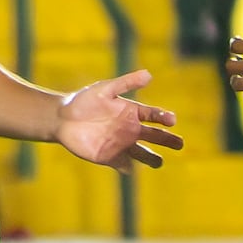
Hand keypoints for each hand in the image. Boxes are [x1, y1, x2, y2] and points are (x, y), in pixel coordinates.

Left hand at [55, 71, 178, 171]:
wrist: (62, 118)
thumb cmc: (84, 101)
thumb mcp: (106, 89)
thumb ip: (126, 83)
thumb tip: (149, 74)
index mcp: (132, 112)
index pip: (154, 115)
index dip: (164, 118)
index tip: (172, 120)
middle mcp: (130, 129)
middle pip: (155, 136)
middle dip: (168, 140)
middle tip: (180, 144)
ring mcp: (121, 144)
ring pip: (143, 154)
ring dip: (152, 158)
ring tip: (159, 162)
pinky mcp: (109, 157)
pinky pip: (123, 165)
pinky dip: (128, 167)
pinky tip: (130, 168)